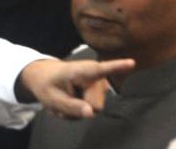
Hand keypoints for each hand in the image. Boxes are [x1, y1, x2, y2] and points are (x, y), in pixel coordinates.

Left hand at [15, 58, 134, 118]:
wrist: (43, 77)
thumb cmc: (46, 84)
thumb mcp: (52, 98)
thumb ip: (71, 106)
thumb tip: (91, 113)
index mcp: (81, 71)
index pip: (101, 69)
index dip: (117, 67)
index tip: (132, 62)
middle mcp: (94, 76)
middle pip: (95, 106)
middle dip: (80, 108)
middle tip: (64, 99)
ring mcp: (98, 84)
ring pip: (93, 110)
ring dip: (77, 110)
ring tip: (66, 99)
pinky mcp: (99, 90)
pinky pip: (92, 110)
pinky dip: (79, 110)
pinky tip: (70, 101)